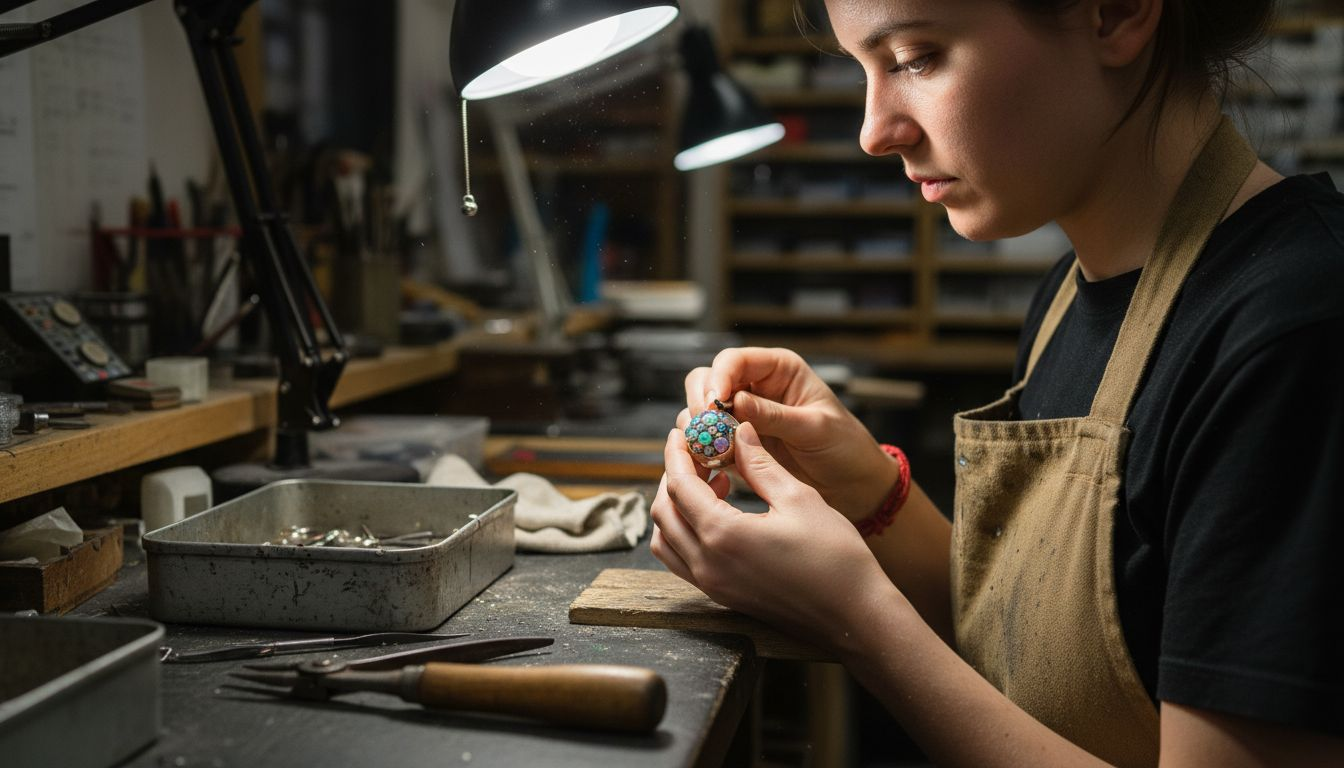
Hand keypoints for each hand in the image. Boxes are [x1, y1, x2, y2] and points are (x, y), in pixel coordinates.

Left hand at [651, 421, 899, 652]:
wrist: (854, 616)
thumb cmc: (835, 558)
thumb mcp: (799, 499)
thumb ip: (761, 465)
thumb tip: (740, 433)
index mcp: (723, 536)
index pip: (680, 486)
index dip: (676, 455)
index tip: (680, 433)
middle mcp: (708, 564)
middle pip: (664, 513)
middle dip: (673, 478)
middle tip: (696, 454)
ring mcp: (712, 585)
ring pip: (667, 540)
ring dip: (676, 507)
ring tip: (711, 483)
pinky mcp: (722, 596)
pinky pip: (683, 561)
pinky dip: (686, 533)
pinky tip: (718, 514)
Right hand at [684, 347, 896, 519]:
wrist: (852, 484)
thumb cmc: (845, 447)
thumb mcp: (815, 428)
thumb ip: (776, 415)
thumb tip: (736, 402)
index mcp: (779, 370)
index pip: (735, 360)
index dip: (719, 377)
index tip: (715, 402)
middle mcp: (756, 387)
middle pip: (707, 380)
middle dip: (701, 401)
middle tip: (705, 427)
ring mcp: (743, 416)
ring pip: (700, 410)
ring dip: (698, 427)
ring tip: (711, 448)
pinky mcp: (736, 444)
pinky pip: (706, 441)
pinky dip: (702, 450)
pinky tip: (710, 463)